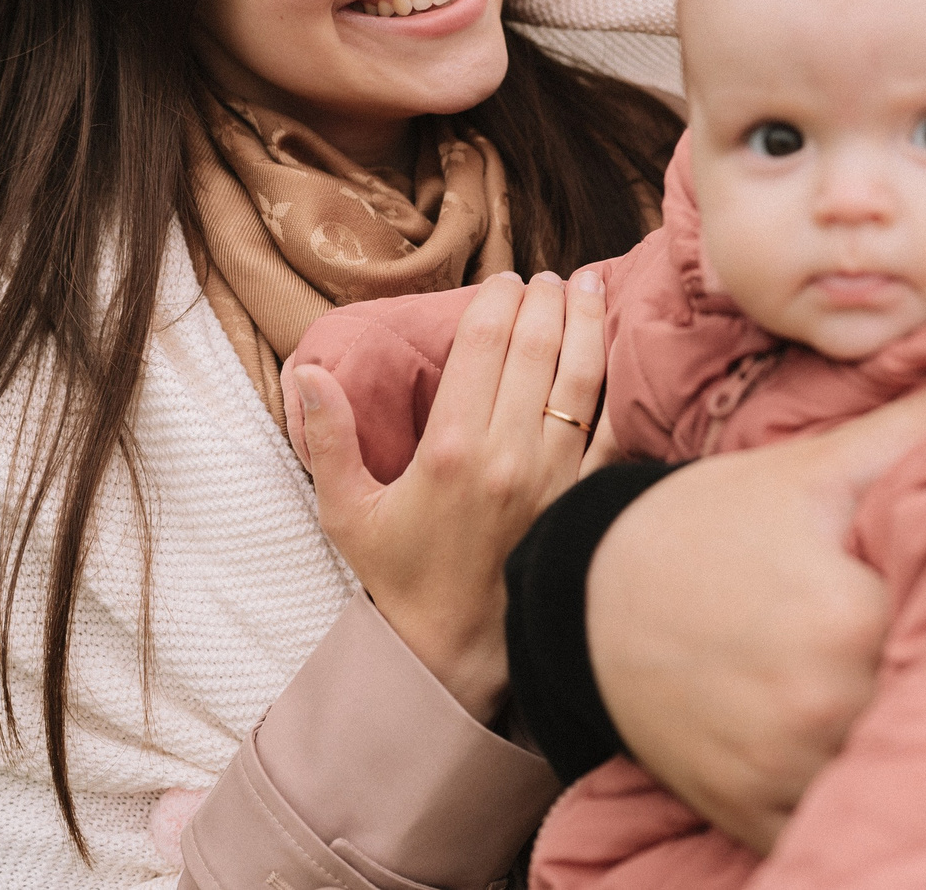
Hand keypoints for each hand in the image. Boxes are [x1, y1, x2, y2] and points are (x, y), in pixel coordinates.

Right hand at [284, 266, 607, 721]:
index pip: (484, 344)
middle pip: (537, 348)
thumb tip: (307, 372)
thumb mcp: (346, 510)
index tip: (503, 278)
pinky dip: (617, 383)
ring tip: (587, 285)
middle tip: (546, 276)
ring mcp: (554, 477)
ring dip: (586, 322)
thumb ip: (329, 437)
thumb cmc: (399, 577)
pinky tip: (618, 349)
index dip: (497, 299)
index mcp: (450, 449)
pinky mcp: (581, 499)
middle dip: (546, 298)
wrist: (457, 649)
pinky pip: (611, 430)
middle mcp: (509, 455)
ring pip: (582, 377)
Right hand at [585, 350, 925, 852]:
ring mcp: (787, 775)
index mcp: (846, 621)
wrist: (588, 599)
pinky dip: (851, 786)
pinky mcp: (758, 820)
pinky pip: (836, 818)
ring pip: (890, 767)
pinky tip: (849, 737)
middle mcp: (820, 711)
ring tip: (901, 685)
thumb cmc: (710, 525)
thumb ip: (919, 426)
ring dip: (903, 733)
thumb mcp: (813, 468)